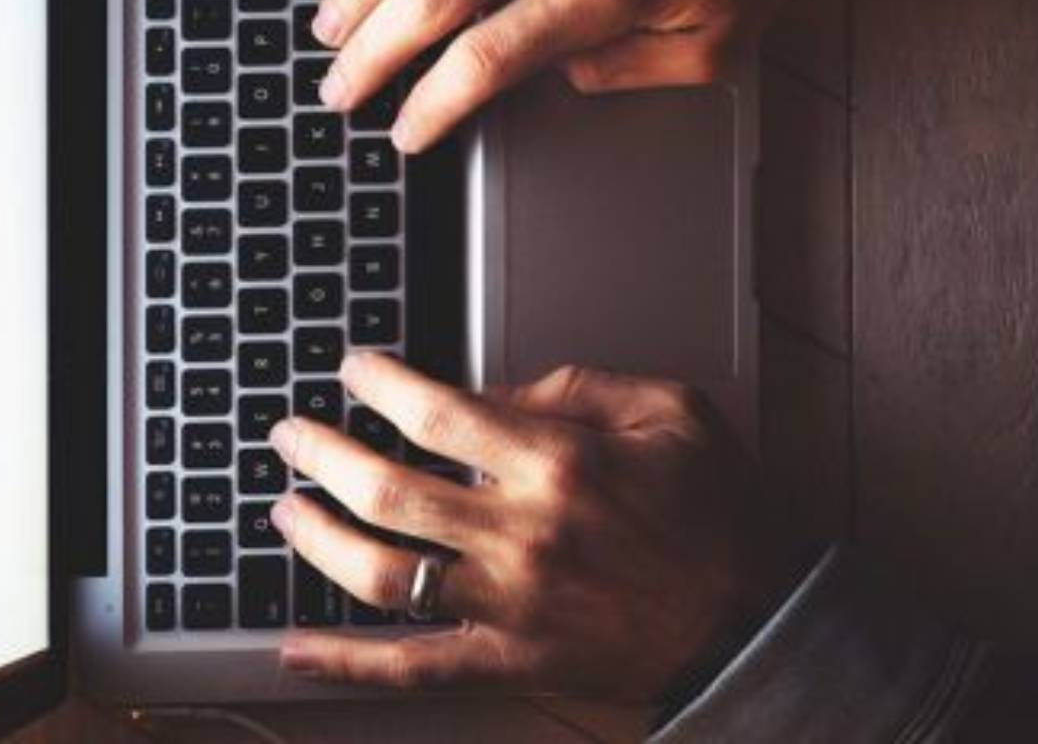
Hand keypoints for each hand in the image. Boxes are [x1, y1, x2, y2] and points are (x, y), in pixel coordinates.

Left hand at [267, 352, 794, 699]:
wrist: (754, 622)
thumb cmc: (720, 516)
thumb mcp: (672, 413)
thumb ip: (579, 386)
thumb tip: (495, 388)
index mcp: (559, 463)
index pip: (437, 411)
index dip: (380, 384)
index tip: (355, 370)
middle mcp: (521, 533)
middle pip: (387, 487)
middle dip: (322, 452)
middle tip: (291, 433)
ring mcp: (509, 603)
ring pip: (380, 574)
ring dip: (316, 538)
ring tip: (282, 509)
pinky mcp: (510, 659)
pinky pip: (411, 667)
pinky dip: (346, 662)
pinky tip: (295, 647)